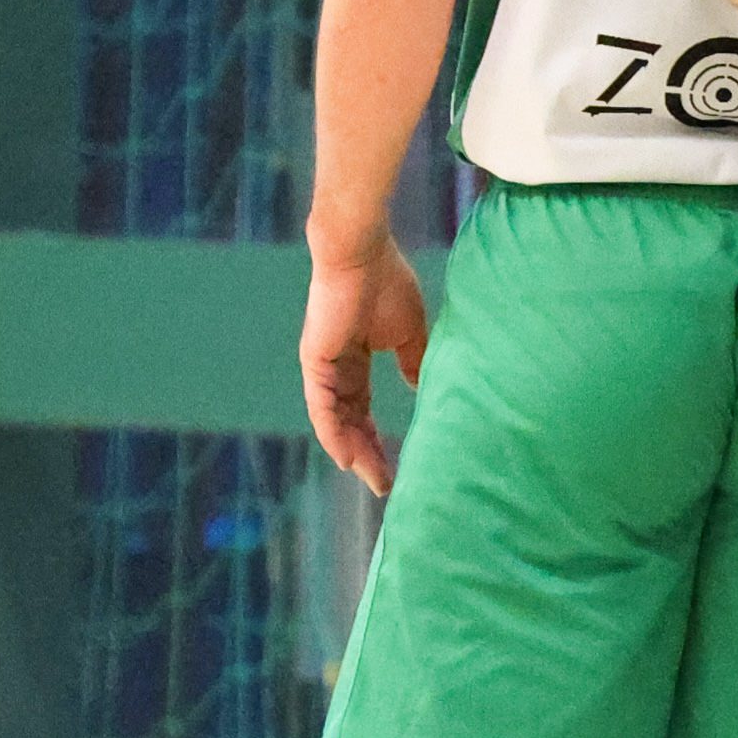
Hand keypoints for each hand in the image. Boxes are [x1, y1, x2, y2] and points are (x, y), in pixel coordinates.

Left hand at [302, 235, 432, 496]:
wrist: (363, 252)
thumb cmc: (387, 282)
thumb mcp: (409, 333)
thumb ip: (412, 363)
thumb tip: (422, 388)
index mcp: (354, 361)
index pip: (364, 411)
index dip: (377, 440)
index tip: (395, 468)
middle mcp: (334, 370)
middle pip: (350, 424)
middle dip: (368, 455)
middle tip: (386, 486)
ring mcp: (322, 368)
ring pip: (336, 422)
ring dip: (354, 452)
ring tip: (373, 479)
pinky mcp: (316, 362)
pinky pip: (323, 408)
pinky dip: (334, 434)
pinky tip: (348, 459)